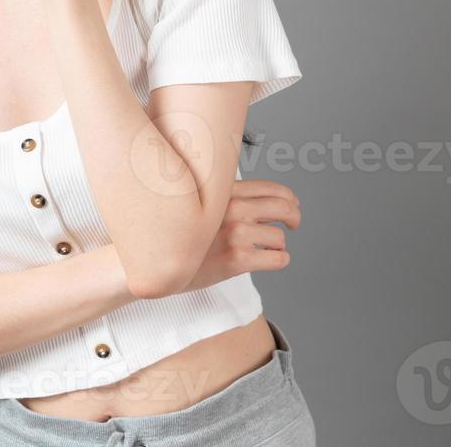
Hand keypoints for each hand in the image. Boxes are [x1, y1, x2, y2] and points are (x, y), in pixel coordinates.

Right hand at [176, 179, 301, 295]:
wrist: (157, 260)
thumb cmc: (180, 234)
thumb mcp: (201, 203)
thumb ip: (228, 198)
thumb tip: (262, 200)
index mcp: (226, 192)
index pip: (271, 189)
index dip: (288, 198)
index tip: (292, 205)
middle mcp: (233, 208)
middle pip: (283, 208)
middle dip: (294, 216)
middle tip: (294, 224)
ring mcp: (235, 233)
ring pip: (280, 236)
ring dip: (279, 244)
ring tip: (270, 248)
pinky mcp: (237, 259)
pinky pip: (277, 258)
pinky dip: (280, 260)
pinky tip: (272, 260)